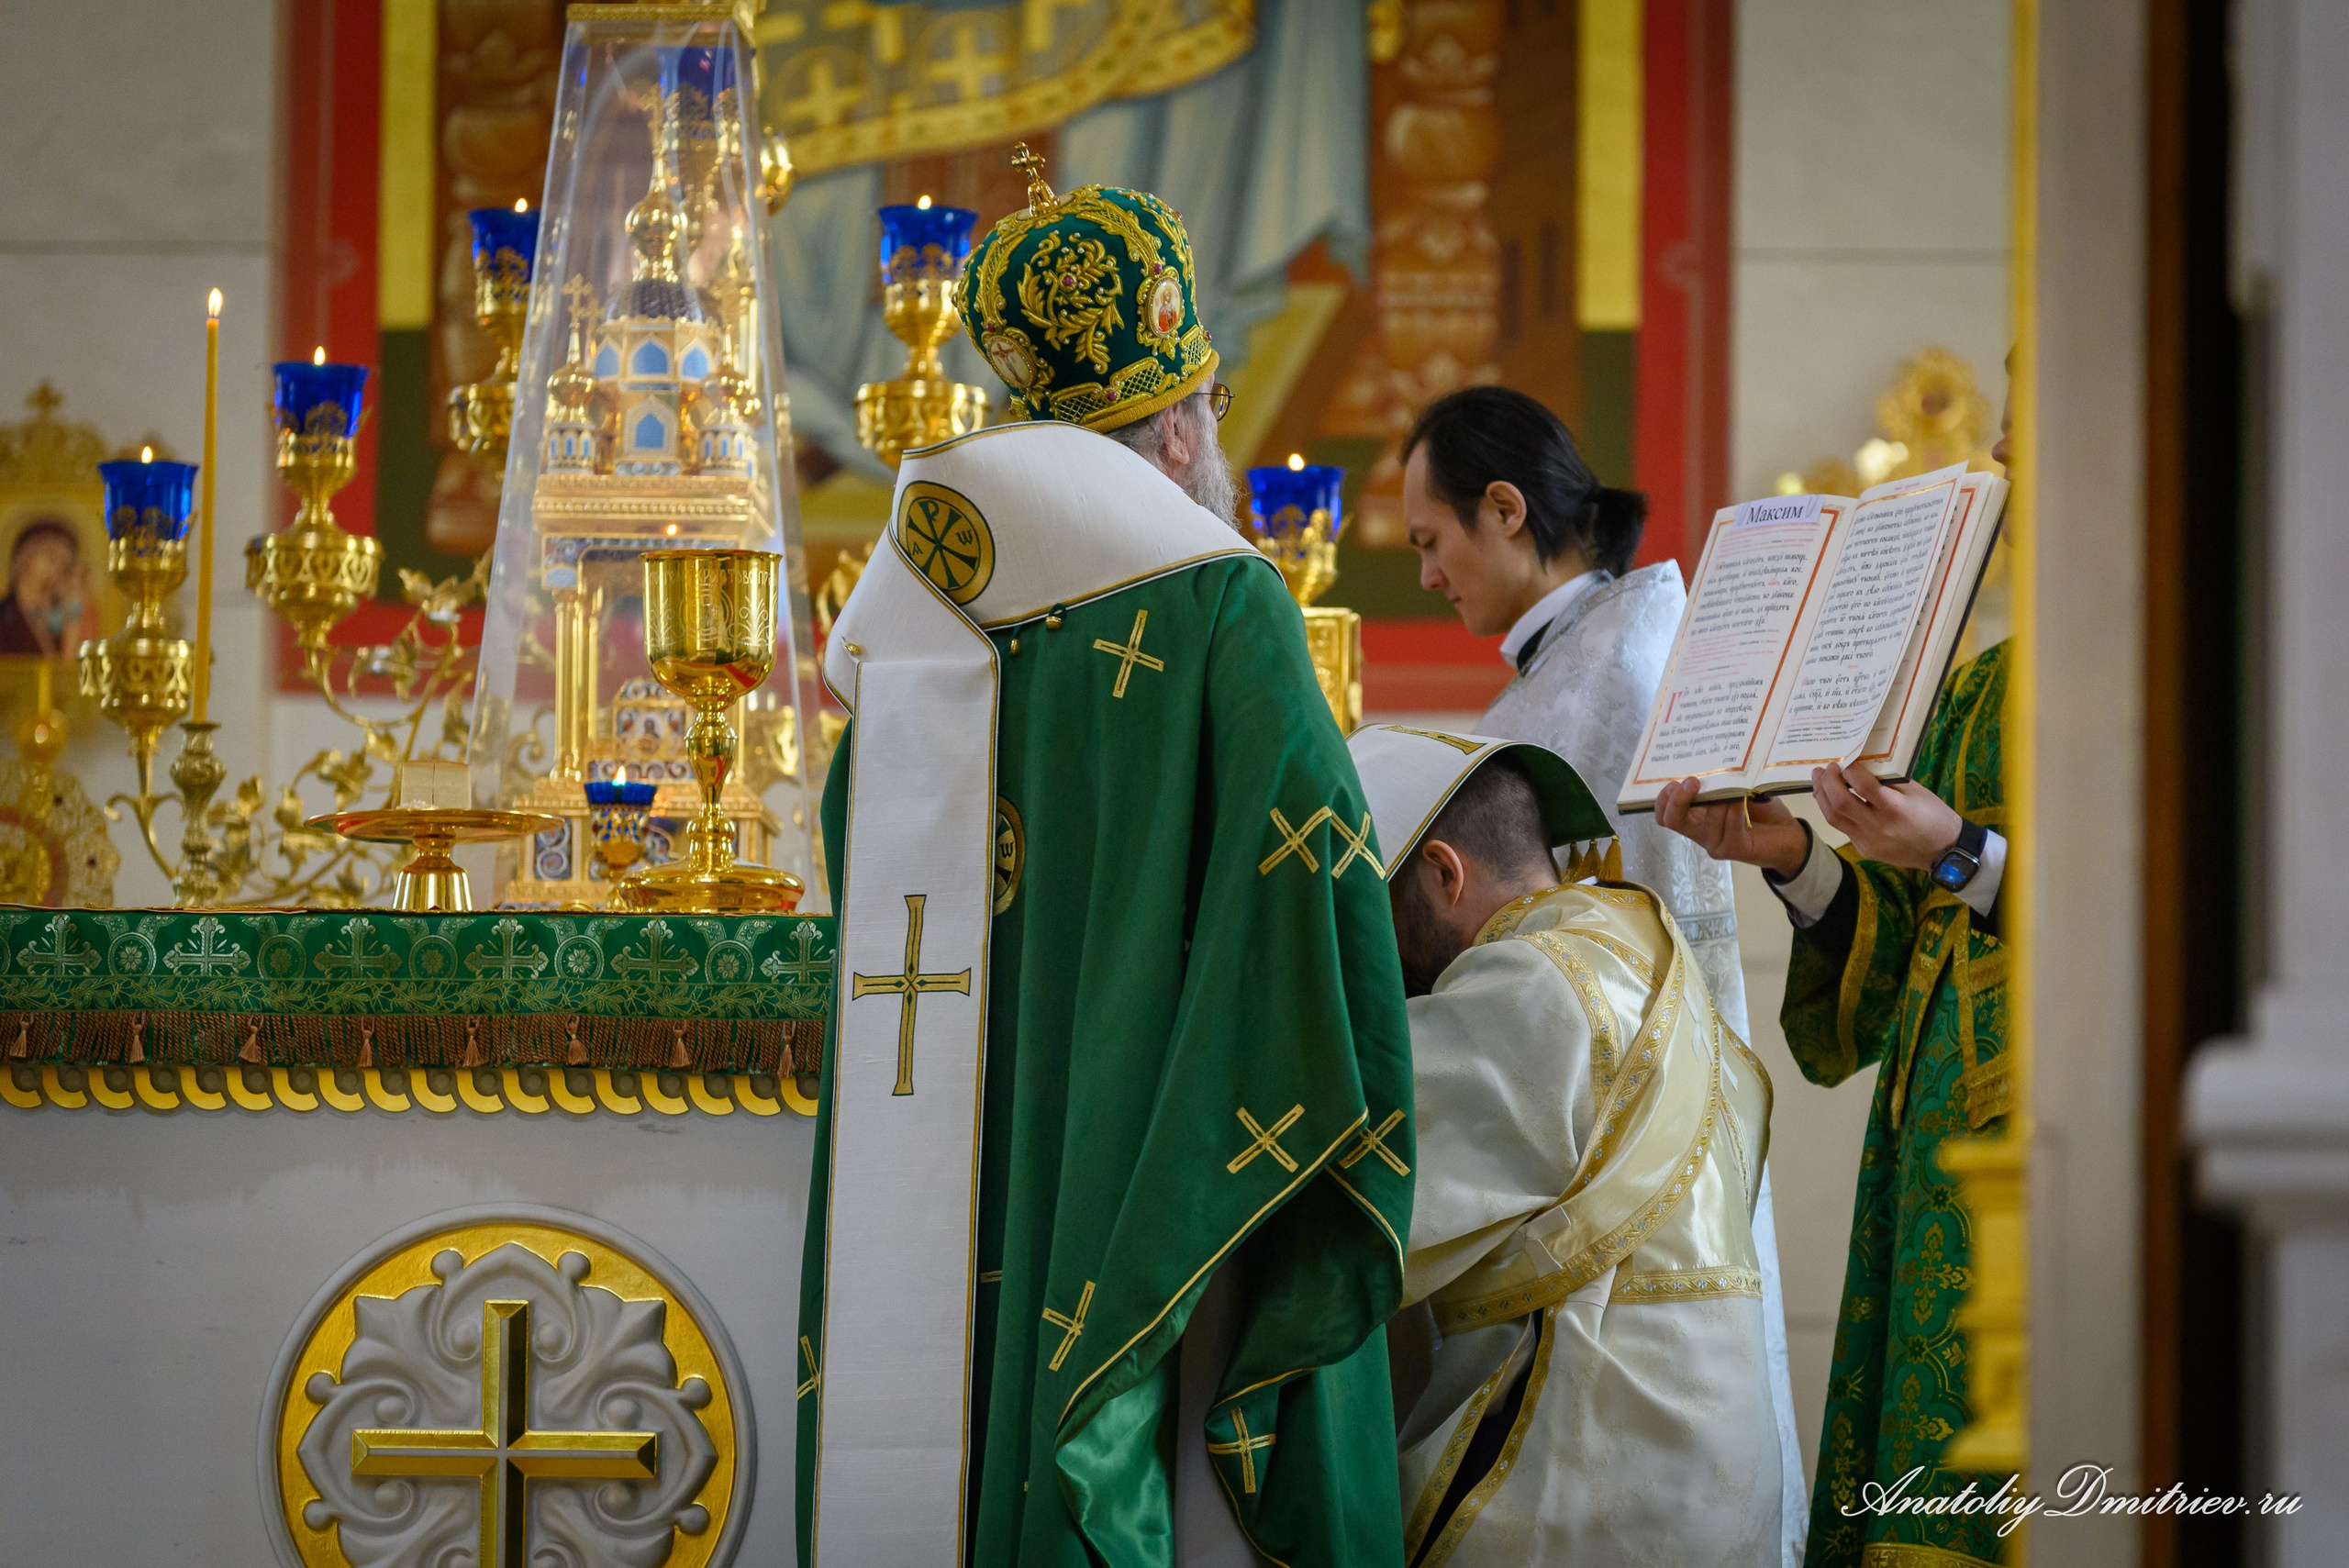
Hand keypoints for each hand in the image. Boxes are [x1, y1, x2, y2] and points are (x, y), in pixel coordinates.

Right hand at [1654, 778, 1809, 875]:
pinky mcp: (1734, 848)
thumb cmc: (1758, 810)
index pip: (1665, 814)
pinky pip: (1730, 825)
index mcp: (1694, 818)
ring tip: (1736, 788)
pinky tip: (1745, 799)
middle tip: (1692, 782)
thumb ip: (1717, 785)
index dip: (1662, 799)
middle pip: (1672, 820)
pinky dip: (1736, 808)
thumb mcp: (1733, 791)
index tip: (1676, 781)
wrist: (1787, 834)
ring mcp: (1715, 843)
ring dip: (1720, 799)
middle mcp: (1700, 832)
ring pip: (1706, 819)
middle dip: (1677, 800)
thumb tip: (1708, 763)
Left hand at [1810, 762, 1962, 871]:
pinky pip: (1843, 828)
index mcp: (1895, 809)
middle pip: (1840, 802)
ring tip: (1818, 781)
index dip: (1850, 770)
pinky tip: (1832, 800)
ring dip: (1822, 797)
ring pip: (1834, 818)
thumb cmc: (1933, 815)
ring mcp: (1868, 841)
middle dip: (1827, 782)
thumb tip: (1861, 764)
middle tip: (1825, 768)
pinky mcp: (1864, 850)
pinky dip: (1835, 812)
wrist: (1943, 851)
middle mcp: (1878, 827)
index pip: (1863, 786)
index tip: (1844, 760)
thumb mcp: (1916, 792)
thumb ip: (1888, 780)